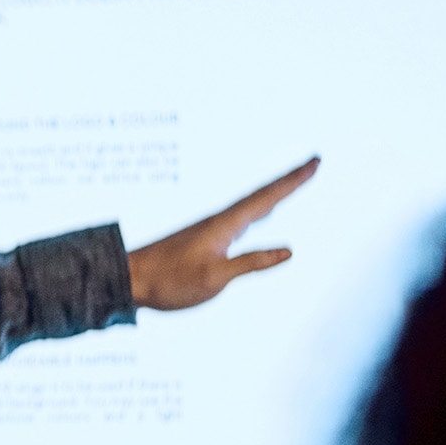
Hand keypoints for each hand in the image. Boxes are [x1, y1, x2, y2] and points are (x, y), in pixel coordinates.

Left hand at [127, 156, 317, 310]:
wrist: (129, 280)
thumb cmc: (169, 281)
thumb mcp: (215, 278)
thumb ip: (251, 263)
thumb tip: (289, 250)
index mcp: (224, 225)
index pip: (266, 198)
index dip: (292, 181)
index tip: (315, 163)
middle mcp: (219, 221)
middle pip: (262, 196)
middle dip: (289, 180)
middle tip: (314, 163)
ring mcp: (211, 229)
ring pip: (251, 206)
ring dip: (275, 193)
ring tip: (296, 182)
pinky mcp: (204, 239)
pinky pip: (241, 218)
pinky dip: (259, 210)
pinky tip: (261, 214)